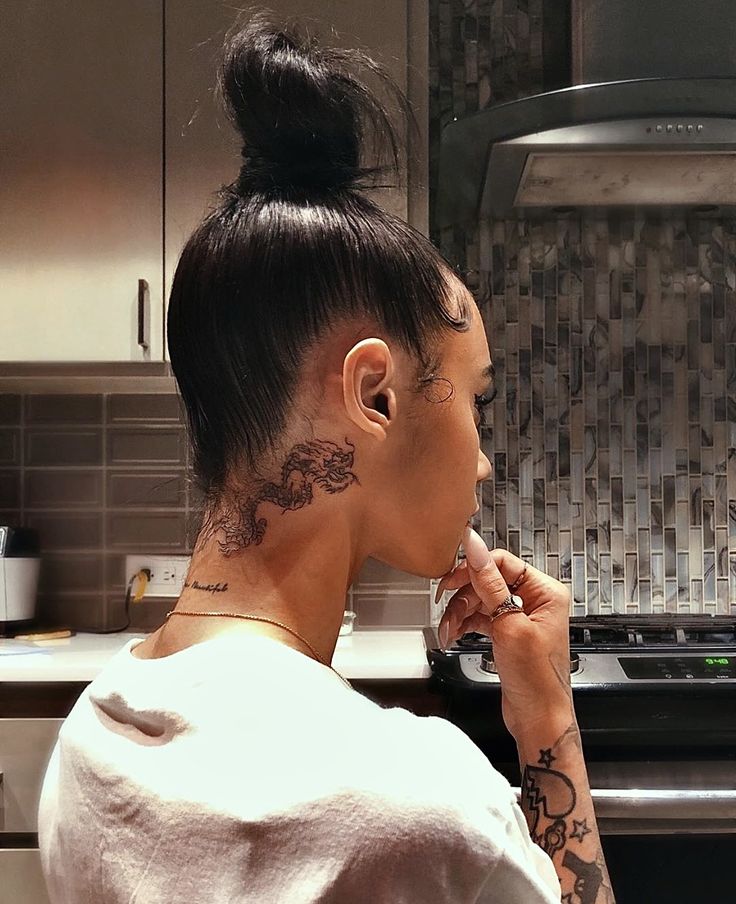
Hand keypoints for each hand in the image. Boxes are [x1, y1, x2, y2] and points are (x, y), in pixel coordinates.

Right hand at [436, 526, 573, 739]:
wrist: (538, 719)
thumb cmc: (538, 680)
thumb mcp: (510, 625)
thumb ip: (489, 584)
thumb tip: (475, 548)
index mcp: (545, 591)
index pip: (502, 562)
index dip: (474, 568)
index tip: (450, 576)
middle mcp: (535, 600)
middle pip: (487, 580)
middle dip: (463, 595)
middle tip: (444, 604)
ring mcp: (520, 616)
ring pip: (479, 599)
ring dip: (459, 613)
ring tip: (448, 629)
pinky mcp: (507, 632)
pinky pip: (480, 617)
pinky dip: (464, 624)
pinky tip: (453, 633)